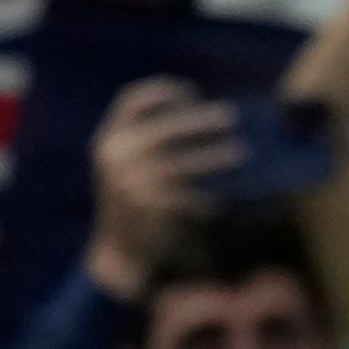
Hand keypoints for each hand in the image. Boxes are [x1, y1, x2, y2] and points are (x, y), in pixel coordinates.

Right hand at [88, 77, 237, 294]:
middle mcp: (119, 158)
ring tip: (241, 153)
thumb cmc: (128, 206)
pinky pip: (191, 198)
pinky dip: (208, 198)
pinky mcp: (154, 211)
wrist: (117, 255)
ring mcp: (135, 184)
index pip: (134, 101)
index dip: (165, 92)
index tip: (193, 95)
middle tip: (231, 118)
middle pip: (167, 128)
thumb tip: (197, 116)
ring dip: (215, 156)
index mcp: (108, 142)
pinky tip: (222, 200)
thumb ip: (143, 141)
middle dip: (202, 120)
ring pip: (185, 163)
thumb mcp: (123, 167)